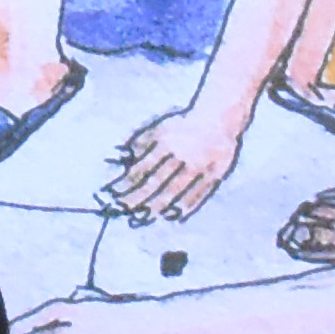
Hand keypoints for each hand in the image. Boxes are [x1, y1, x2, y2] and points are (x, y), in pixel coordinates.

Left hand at [101, 102, 249, 223]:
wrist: (220, 117)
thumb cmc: (184, 125)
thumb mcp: (161, 127)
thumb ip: (139, 140)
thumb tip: (118, 154)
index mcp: (168, 141)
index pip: (144, 166)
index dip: (128, 182)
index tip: (115, 193)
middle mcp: (183, 154)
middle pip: (158, 181)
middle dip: (139, 198)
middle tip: (124, 210)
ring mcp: (200, 166)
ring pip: (177, 190)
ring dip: (160, 206)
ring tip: (146, 217)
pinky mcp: (215, 174)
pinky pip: (199, 194)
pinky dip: (186, 207)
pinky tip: (174, 216)